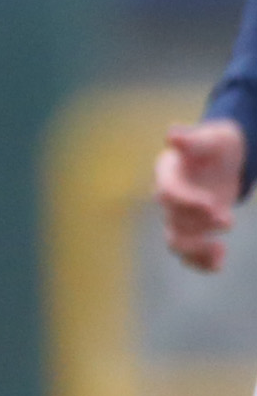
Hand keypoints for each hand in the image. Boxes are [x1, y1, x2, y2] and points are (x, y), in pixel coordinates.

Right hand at [160, 121, 246, 271]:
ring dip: (196, 249)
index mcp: (168, 173)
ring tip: (219, 250)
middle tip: (227, 220)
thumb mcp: (213, 137)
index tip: (212, 205)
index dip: (187, 201)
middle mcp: (169, 197)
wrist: (226, 158)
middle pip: (173, 219)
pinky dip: (200, 262)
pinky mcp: (194, 229)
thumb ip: (193, 139)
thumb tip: (172, 133)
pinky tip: (219, 262)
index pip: (169, 191)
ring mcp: (180, 215)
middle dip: (199, 224)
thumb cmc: (218, 144)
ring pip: (176, 241)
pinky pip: (189, 253)